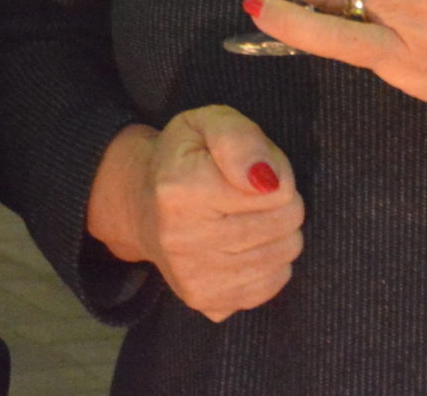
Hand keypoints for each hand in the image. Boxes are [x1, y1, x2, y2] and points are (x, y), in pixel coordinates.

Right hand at [85, 107, 303, 321]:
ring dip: (275, 233)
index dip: (275, 172)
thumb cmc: (184, 158)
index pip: (279, 190)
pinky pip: (272, 283)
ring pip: (284, 255)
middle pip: (285, 224)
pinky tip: (241, 246)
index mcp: (181, 189)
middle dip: (279, 203)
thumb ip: (240, 138)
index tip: (250, 171)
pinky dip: (267, 263)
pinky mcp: (208, 303)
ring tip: (243, 217)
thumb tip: (269, 180)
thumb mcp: (207, 123)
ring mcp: (195, 278)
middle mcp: (183, 240)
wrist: (141, 204)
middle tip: (247, 194)